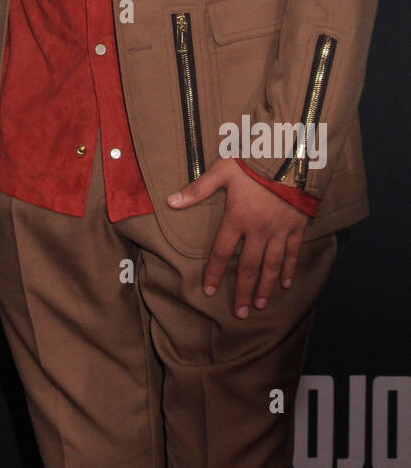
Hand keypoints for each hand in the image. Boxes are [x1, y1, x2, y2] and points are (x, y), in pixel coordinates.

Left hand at [167, 158, 309, 317]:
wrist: (291, 154)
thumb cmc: (253, 161)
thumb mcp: (222, 170)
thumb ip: (198, 189)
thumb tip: (171, 202)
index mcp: (237, 218)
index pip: (221, 252)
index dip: (214, 272)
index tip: (208, 291)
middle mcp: (258, 230)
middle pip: (248, 266)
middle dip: (242, 291)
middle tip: (239, 313)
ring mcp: (279, 231)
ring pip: (271, 265)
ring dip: (264, 287)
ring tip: (259, 305)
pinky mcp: (297, 227)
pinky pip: (292, 253)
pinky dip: (289, 269)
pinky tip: (285, 284)